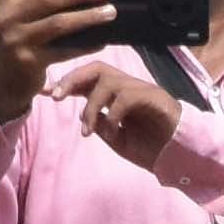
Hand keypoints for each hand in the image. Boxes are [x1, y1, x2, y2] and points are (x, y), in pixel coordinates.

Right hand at [0, 0, 123, 120]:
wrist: (1, 80)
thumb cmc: (19, 38)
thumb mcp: (16, 14)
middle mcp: (6, 16)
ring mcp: (16, 40)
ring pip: (59, 23)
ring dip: (88, 16)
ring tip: (110, 12)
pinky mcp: (29, 61)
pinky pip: (64, 50)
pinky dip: (86, 45)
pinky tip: (102, 40)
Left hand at [51, 53, 186, 176]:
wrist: (180, 156)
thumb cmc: (151, 147)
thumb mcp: (116, 140)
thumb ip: (100, 126)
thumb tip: (85, 116)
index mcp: (115, 95)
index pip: (87, 80)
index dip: (65, 83)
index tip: (43, 92)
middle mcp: (127, 86)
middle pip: (95, 68)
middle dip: (71, 79)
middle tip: (55, 97)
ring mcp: (141, 89)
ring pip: (108, 81)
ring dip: (91, 104)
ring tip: (86, 128)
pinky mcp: (154, 97)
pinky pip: (127, 96)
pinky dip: (113, 113)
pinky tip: (113, 130)